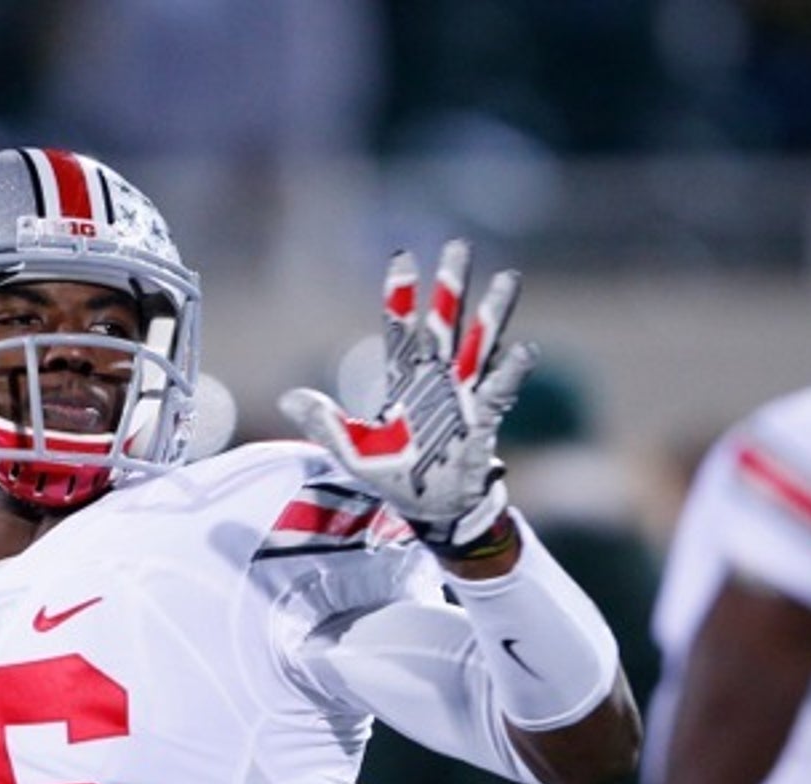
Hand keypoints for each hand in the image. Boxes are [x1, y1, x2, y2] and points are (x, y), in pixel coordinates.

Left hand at [278, 239, 532, 548]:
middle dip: (452, 286)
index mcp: (405, 380)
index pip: (401, 329)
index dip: (402, 295)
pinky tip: (523, 349)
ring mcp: (463, 396)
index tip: (403, 257)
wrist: (429, 510)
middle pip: (445, 323)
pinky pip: (497, 391)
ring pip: (480, 345)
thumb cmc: (394, 476)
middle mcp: (437, 379)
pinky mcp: (482, 421)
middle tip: (459, 245)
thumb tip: (287, 398)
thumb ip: (324, 422)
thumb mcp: (350, 450)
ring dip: (492, 315)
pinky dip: (510, 372)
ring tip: (508, 279)